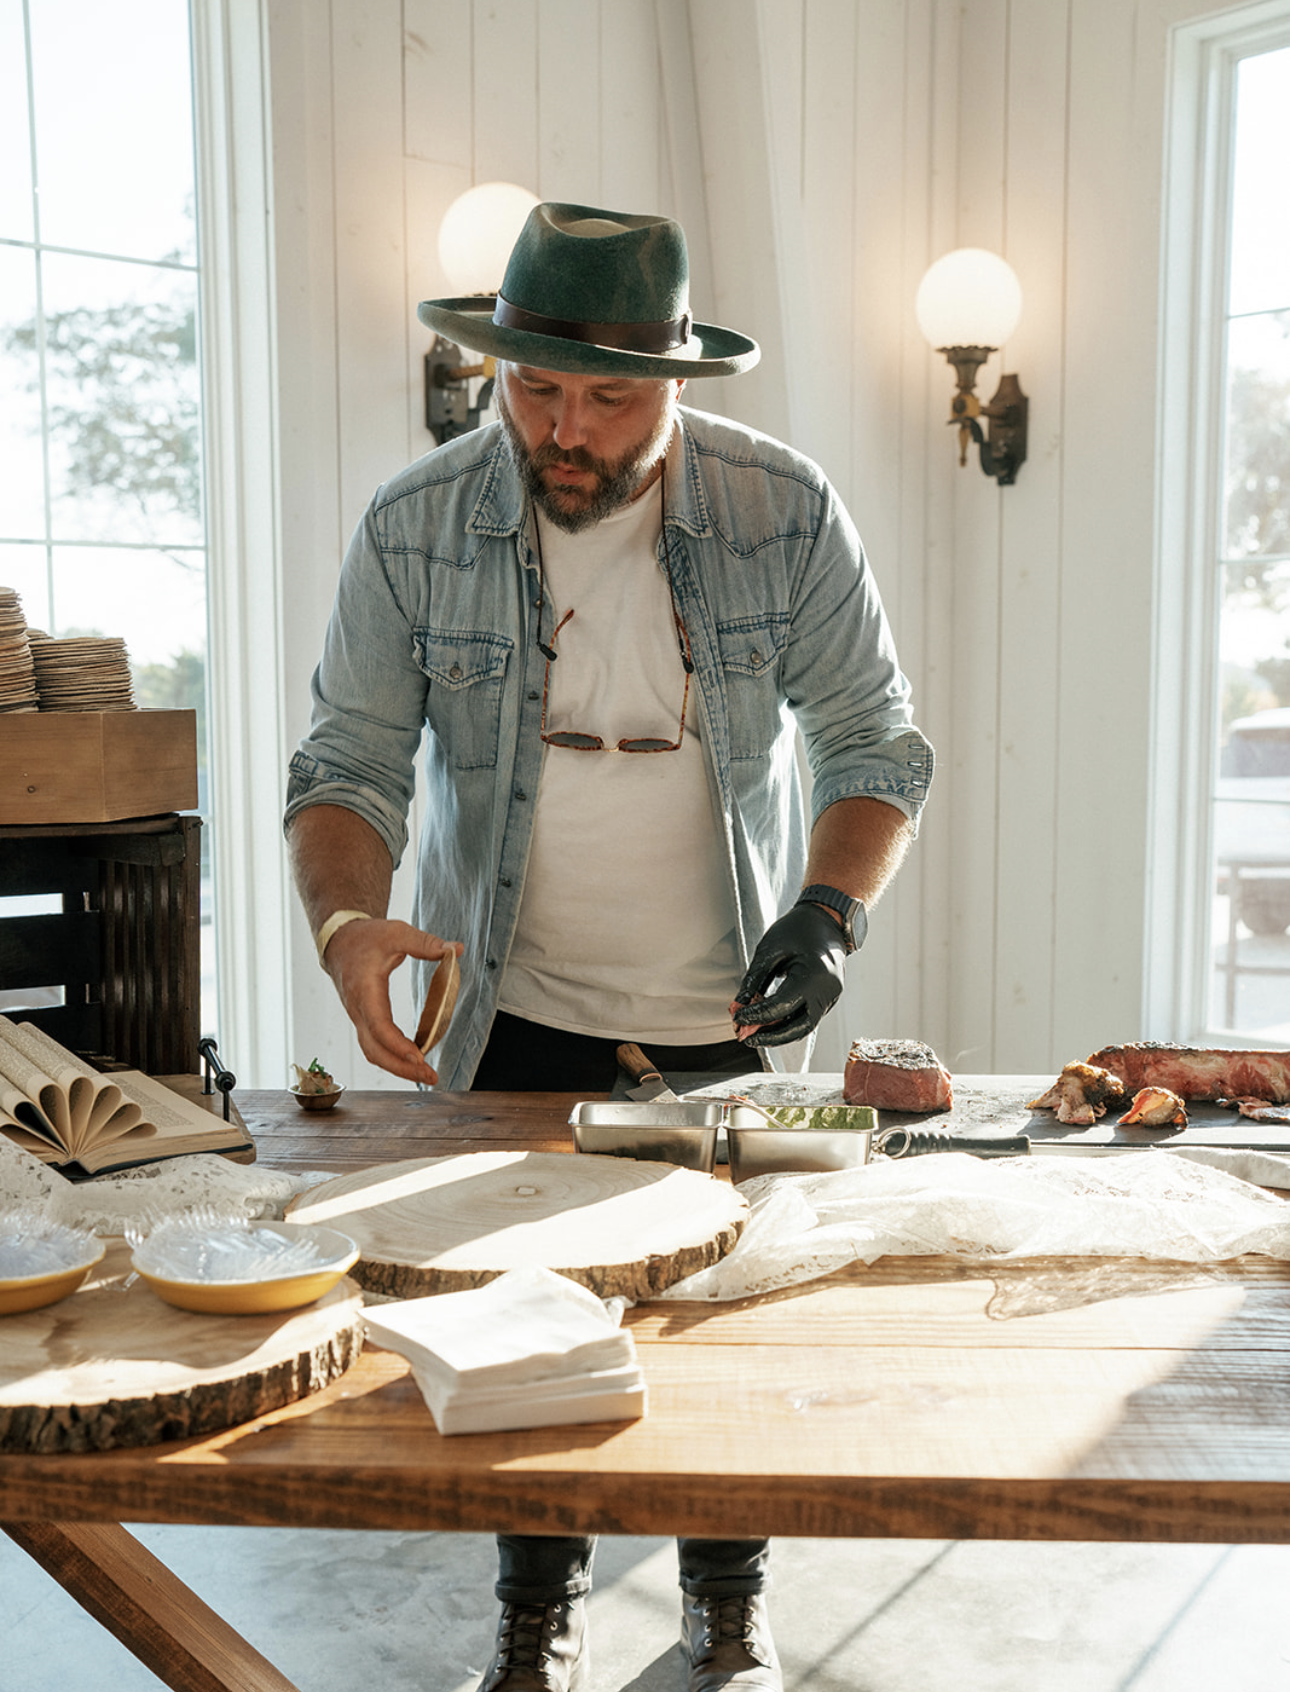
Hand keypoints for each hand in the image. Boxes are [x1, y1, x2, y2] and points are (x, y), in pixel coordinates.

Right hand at [324, 918, 460, 1083]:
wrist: (339, 941)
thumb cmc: (367, 937)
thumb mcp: (396, 933)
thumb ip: (425, 943)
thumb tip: (455, 950)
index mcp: (365, 990)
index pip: (379, 1026)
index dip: (398, 1044)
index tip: (419, 1056)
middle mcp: (358, 1010)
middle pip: (375, 1050)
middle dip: (402, 1067)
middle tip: (430, 1076)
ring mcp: (359, 1018)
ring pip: (373, 1053)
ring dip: (398, 1068)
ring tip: (426, 1075)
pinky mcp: (364, 1021)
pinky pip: (375, 1047)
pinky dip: (393, 1058)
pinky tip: (414, 1062)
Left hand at [729, 904, 847, 1047]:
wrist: (827, 919)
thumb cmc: (797, 929)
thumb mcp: (769, 950)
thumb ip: (754, 980)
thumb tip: (739, 1006)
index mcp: (814, 976)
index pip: (781, 1007)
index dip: (757, 1016)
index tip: (737, 1018)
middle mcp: (827, 991)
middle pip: (797, 1028)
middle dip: (770, 1037)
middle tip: (746, 1038)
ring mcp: (832, 997)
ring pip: (804, 1027)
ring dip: (779, 1033)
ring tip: (754, 1033)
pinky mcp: (829, 998)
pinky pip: (808, 1017)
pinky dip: (788, 1022)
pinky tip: (769, 1022)